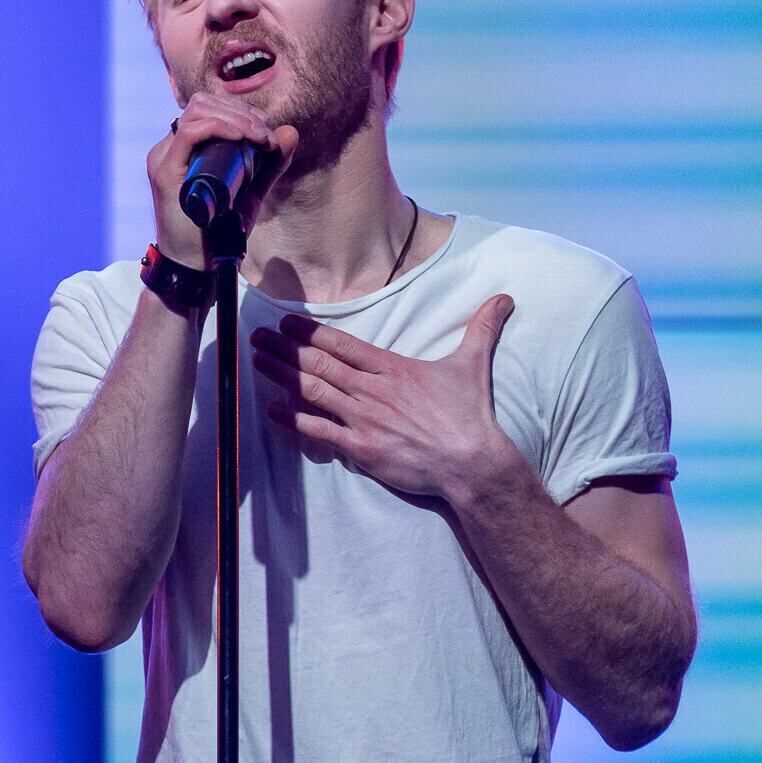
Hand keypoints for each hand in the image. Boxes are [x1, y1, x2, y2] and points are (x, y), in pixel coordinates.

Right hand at [148, 94, 297, 266]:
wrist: (197, 266)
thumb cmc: (219, 231)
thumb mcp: (251, 192)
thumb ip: (270, 165)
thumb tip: (290, 131)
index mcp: (186, 149)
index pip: (208, 108)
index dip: (239, 110)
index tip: (265, 129)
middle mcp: (171, 148)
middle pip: (203, 103)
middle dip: (240, 111)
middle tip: (265, 134)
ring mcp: (165, 158)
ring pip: (197, 111)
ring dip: (234, 118)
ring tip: (258, 137)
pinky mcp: (164, 172)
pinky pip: (189, 133)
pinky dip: (218, 128)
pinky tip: (240, 138)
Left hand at [251, 295, 527, 501]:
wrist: (472, 463)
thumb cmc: (470, 416)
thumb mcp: (473, 364)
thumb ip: (482, 328)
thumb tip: (504, 299)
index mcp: (393, 369)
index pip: (343, 345)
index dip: (311, 332)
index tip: (287, 323)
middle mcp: (373, 391)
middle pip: (320, 365)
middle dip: (285, 349)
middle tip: (258, 335)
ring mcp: (364, 420)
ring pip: (314, 392)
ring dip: (282, 376)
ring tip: (257, 361)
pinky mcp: (362, 448)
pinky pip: (319, 432)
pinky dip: (293, 419)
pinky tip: (271, 410)